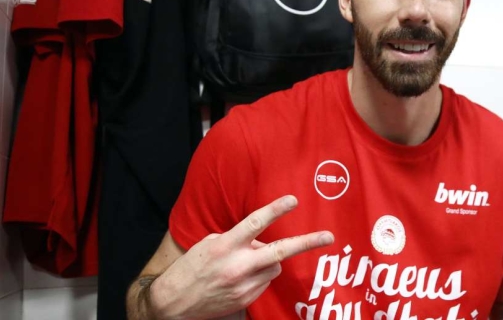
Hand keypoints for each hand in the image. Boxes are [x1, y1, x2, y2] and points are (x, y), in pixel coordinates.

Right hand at [151, 195, 333, 318]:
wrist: (172, 304)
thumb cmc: (191, 268)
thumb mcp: (209, 245)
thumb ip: (236, 239)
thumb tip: (260, 241)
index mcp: (225, 246)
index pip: (255, 223)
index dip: (276, 210)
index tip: (293, 200)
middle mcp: (237, 266)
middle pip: (280, 252)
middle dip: (307, 243)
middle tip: (328, 236)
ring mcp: (243, 285)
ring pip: (275, 266)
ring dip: (269, 260)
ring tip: (246, 262)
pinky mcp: (246, 300)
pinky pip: (265, 281)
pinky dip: (260, 275)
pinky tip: (241, 277)